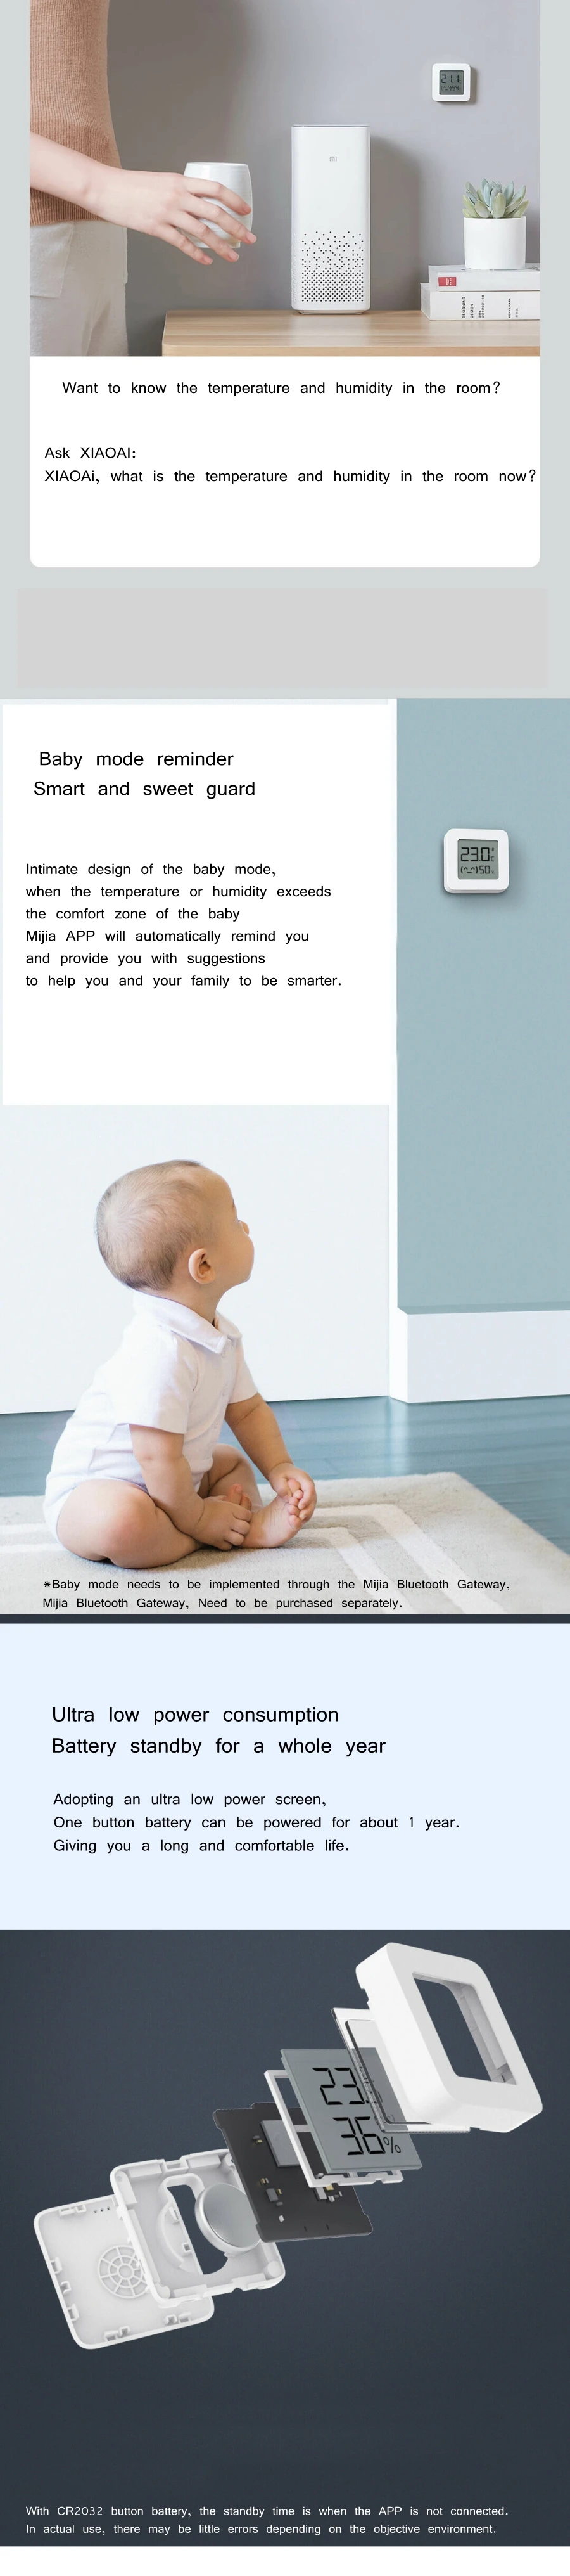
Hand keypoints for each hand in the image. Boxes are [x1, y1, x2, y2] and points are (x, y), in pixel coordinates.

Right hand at [91, 166, 255, 262]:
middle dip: (236, 227)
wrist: (106, 188)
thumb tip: (195, 203)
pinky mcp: (156, 227)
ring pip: (202, 231)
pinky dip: (196, 253)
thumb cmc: (131, 185)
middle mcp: (177, 195)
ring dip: (221, 245)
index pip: (215, 189)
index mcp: (180, 181)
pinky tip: (207, 260)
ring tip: (233, 256)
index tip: (246, 211)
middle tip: (249, 238)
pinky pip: (182, 243)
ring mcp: (167, 212)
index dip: (234, 200)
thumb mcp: (160, 181)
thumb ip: (179, 191)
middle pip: (215, 212)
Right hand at [196, 1487, 252, 1547]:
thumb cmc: (202, 1506)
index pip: (248, 1515)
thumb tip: (236, 1497)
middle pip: (246, 1528)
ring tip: (232, 1535)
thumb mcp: (216, 1499)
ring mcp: (223, 1532)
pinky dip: (227, 1544)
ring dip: (237, 1537)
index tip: (240, 1516)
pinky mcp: (216, 1541)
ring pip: (239, 1539)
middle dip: (243, 1528)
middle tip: (237, 1527)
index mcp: (230, 1509)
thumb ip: (228, 1500)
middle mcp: (229, 1521)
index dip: (245, 1516)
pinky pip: (228, 1546)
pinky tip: (223, 1539)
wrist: (189, 1516)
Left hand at [269, 1468, 316, 1524]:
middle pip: (313, 1498)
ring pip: (311, 1504)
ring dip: (306, 1512)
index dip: (306, 1499)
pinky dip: (303, 1513)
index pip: (310, 1489)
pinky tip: (297, 1518)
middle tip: (300, 1517)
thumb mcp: (277, 1479)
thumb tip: (289, 1499)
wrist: (281, 1471)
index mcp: (304, 1478)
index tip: (299, 1507)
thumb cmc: (278, 1474)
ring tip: (299, 1519)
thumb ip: (282, 1488)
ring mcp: (308, 1492)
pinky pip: (307, 1507)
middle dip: (307, 1508)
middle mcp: (309, 1485)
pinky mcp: (306, 1498)